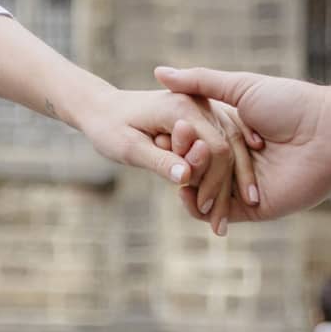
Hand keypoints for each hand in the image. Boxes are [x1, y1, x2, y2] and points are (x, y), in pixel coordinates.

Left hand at [76, 85, 243, 233]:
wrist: (102, 107)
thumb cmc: (110, 127)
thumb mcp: (129, 148)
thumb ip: (159, 160)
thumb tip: (186, 177)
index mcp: (182, 107)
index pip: (215, 147)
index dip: (214, 182)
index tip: (204, 212)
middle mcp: (198, 102)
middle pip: (227, 149)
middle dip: (224, 190)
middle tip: (219, 229)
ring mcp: (202, 107)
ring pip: (228, 148)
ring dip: (228, 185)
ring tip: (220, 223)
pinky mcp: (201, 116)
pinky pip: (219, 145)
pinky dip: (220, 173)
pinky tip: (218, 201)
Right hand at [154, 65, 330, 224]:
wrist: (328, 133)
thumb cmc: (290, 104)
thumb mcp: (241, 86)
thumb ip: (200, 81)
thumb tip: (158, 72)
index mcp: (234, 130)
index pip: (194, 138)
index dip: (176, 137)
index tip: (157, 131)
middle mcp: (237, 159)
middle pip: (197, 165)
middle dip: (180, 159)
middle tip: (166, 151)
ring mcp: (243, 185)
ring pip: (204, 190)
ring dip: (188, 182)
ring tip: (178, 171)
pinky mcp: (252, 208)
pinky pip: (219, 212)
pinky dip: (199, 209)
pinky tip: (185, 195)